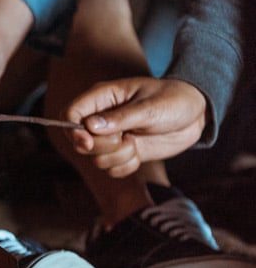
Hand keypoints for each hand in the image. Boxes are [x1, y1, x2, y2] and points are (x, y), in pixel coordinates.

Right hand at [65, 78, 207, 177]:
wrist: (196, 115)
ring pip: (96, 159)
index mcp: (102, 98)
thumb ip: (120, 118)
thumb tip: (90, 126)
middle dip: (101, 146)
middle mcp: (101, 119)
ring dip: (118, 156)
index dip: (73, 129)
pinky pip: (112, 169)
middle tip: (125, 138)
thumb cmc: (175, 101)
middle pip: (79, 141)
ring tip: (137, 142)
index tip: (88, 140)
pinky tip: (140, 153)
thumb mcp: (150, 107)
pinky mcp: (123, 153)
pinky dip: (127, 166)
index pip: (70, 113)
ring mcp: (111, 137)